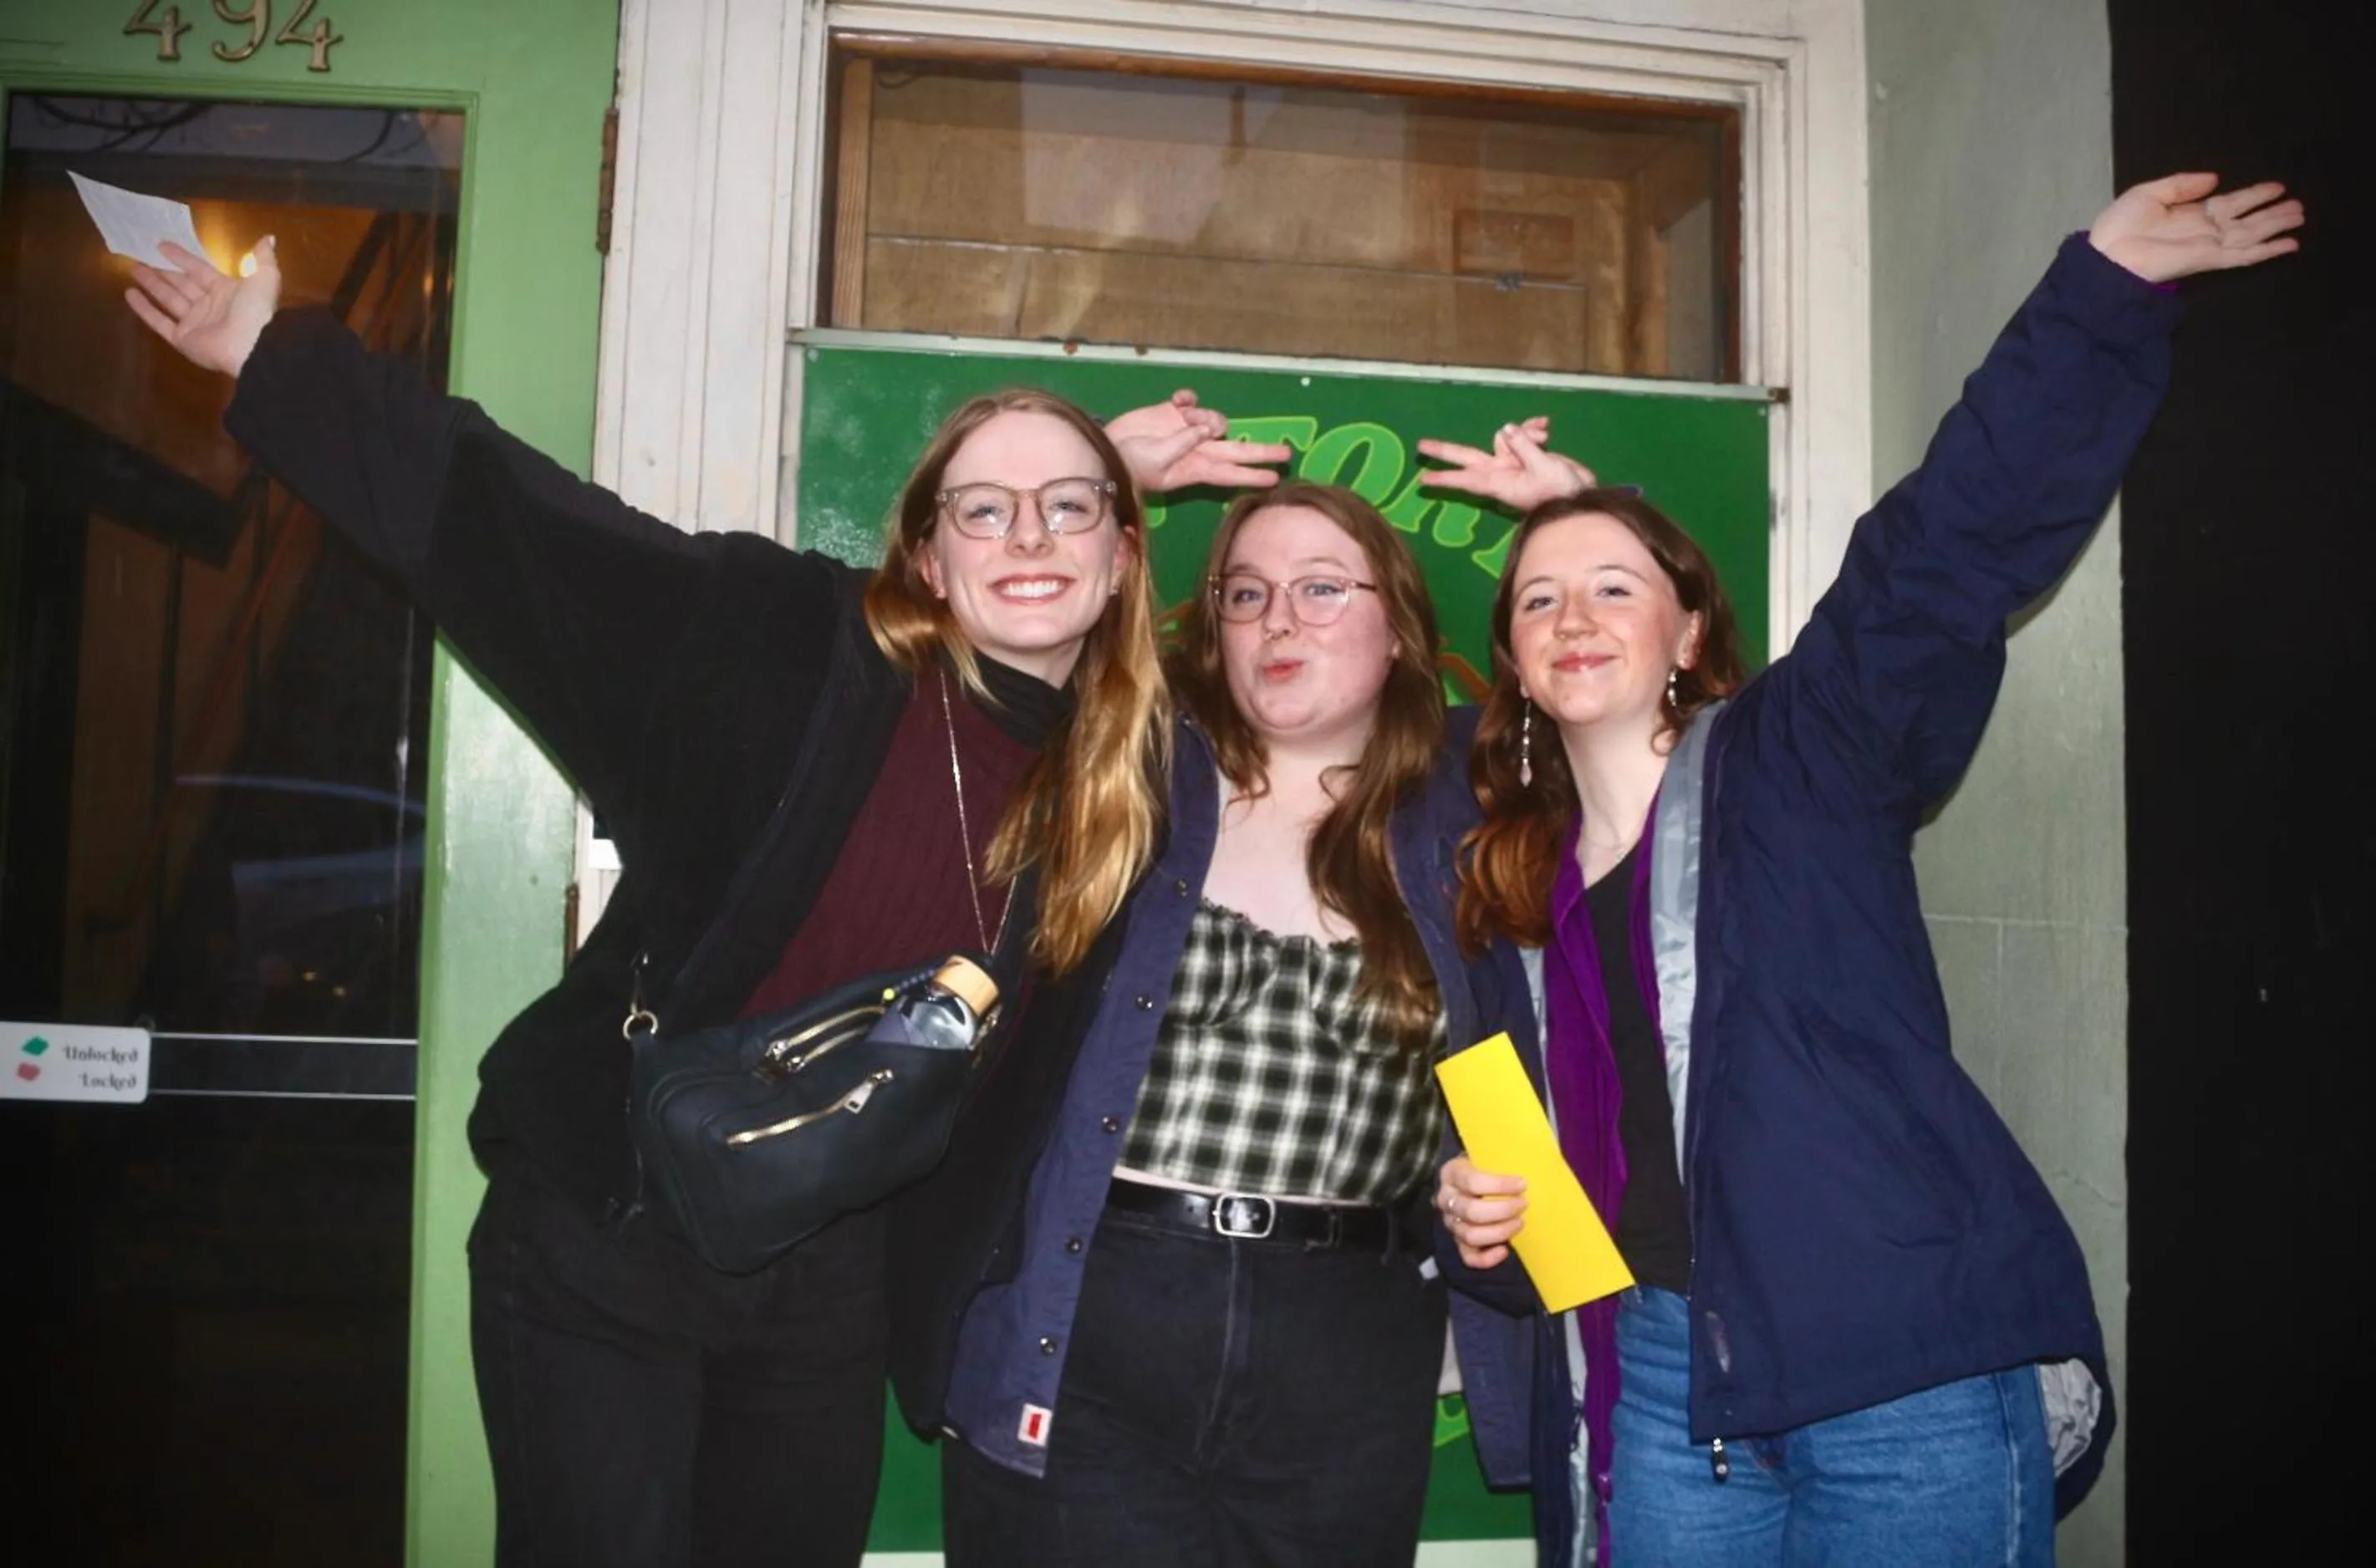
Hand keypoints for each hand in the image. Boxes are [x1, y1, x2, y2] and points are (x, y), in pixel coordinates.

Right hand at [126, 236, 281, 377]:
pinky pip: (159, 321)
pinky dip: (144, 308)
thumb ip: (263, 258)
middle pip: (181, 284)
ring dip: (151, 284)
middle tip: (140, 257)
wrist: (252, 347)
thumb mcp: (265, 278)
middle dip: (162, 271)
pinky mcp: (182, 340)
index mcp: (227, 291)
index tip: (162, 245)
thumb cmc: (256, 310)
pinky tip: (129, 293)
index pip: (199, 270)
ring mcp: (195, 324)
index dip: (182, 258)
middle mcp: (209, 306)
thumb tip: (268, 238)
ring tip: (133, 269)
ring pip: (168, 299)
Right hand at [1105, 389, 1291, 493]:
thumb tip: (1206, 428)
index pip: (1230, 471)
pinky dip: (1189, 398)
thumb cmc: (1129, 465)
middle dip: (1261, 450)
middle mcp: (1198, 450)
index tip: (1275, 477)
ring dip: (1207, 416)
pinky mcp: (1173, 413)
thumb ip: (1183, 443)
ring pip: (1215, 420)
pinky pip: (1192, 401)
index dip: (1252, 473)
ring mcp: (1187, 430)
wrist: (1106, 448)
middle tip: (1286, 451)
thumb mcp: (1157, 460)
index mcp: (1195, 468)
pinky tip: (1179, 400)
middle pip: (1235, 449)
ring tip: (1187, 417)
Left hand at [1416, 417, 1595, 512]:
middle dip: (1446, 450)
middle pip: (1467, 456)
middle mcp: (1501, 471)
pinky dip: (1533, 429)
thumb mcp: (1543, 470)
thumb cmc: (1561, 492)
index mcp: (1499, 482)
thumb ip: (1524, 448)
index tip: (1423, 480)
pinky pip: (1523, 435)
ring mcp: (1513, 463)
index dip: (1446, 477)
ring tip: (1545, 435)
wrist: (1582, 497)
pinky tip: (1546, 425)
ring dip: (1523, 432)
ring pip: (1505, 437)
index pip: (1466, 478)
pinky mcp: (1527, 455)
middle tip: (1421, 445)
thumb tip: (1506, 429)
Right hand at [1437, 1153, 1528, 1270]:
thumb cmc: (1484, 1164)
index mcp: (1452, 1173)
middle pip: (1471, 1212)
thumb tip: (1539, 1158)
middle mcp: (1446, 1199)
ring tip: (1519, 1223)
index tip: (1522, 1184)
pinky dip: (1487, 1258)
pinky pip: (1468, 1257)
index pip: (1472, 1182)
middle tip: (1523, 1204)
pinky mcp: (1458, 1242)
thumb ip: (1504, 1157)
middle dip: (1502, 1210)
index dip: (1499, 1185)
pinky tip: (1505, 1249)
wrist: (1469, 1178)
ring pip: (1470, 1235)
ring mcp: (1450, 1223)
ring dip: (1499, 1232)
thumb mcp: (1487, 1154)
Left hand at [2087, 173, 2303, 283]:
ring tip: (2300, 217)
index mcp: (2192, 213)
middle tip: (2299, 205)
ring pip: (2251, 235)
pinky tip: (2288, 245)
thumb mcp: (2149, 193)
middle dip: (2273, 213)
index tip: (2277, 187)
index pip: (2231, 203)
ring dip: (2276, 227)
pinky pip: (2243, 256)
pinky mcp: (2207, 260)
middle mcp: (2205, 230)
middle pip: (2248, 220)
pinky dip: (2266, 251)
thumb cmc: (2120, 224)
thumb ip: (2182, 184)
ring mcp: (2209, 246)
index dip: (2254, 195)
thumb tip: (2215, 178)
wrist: (2106, 255)